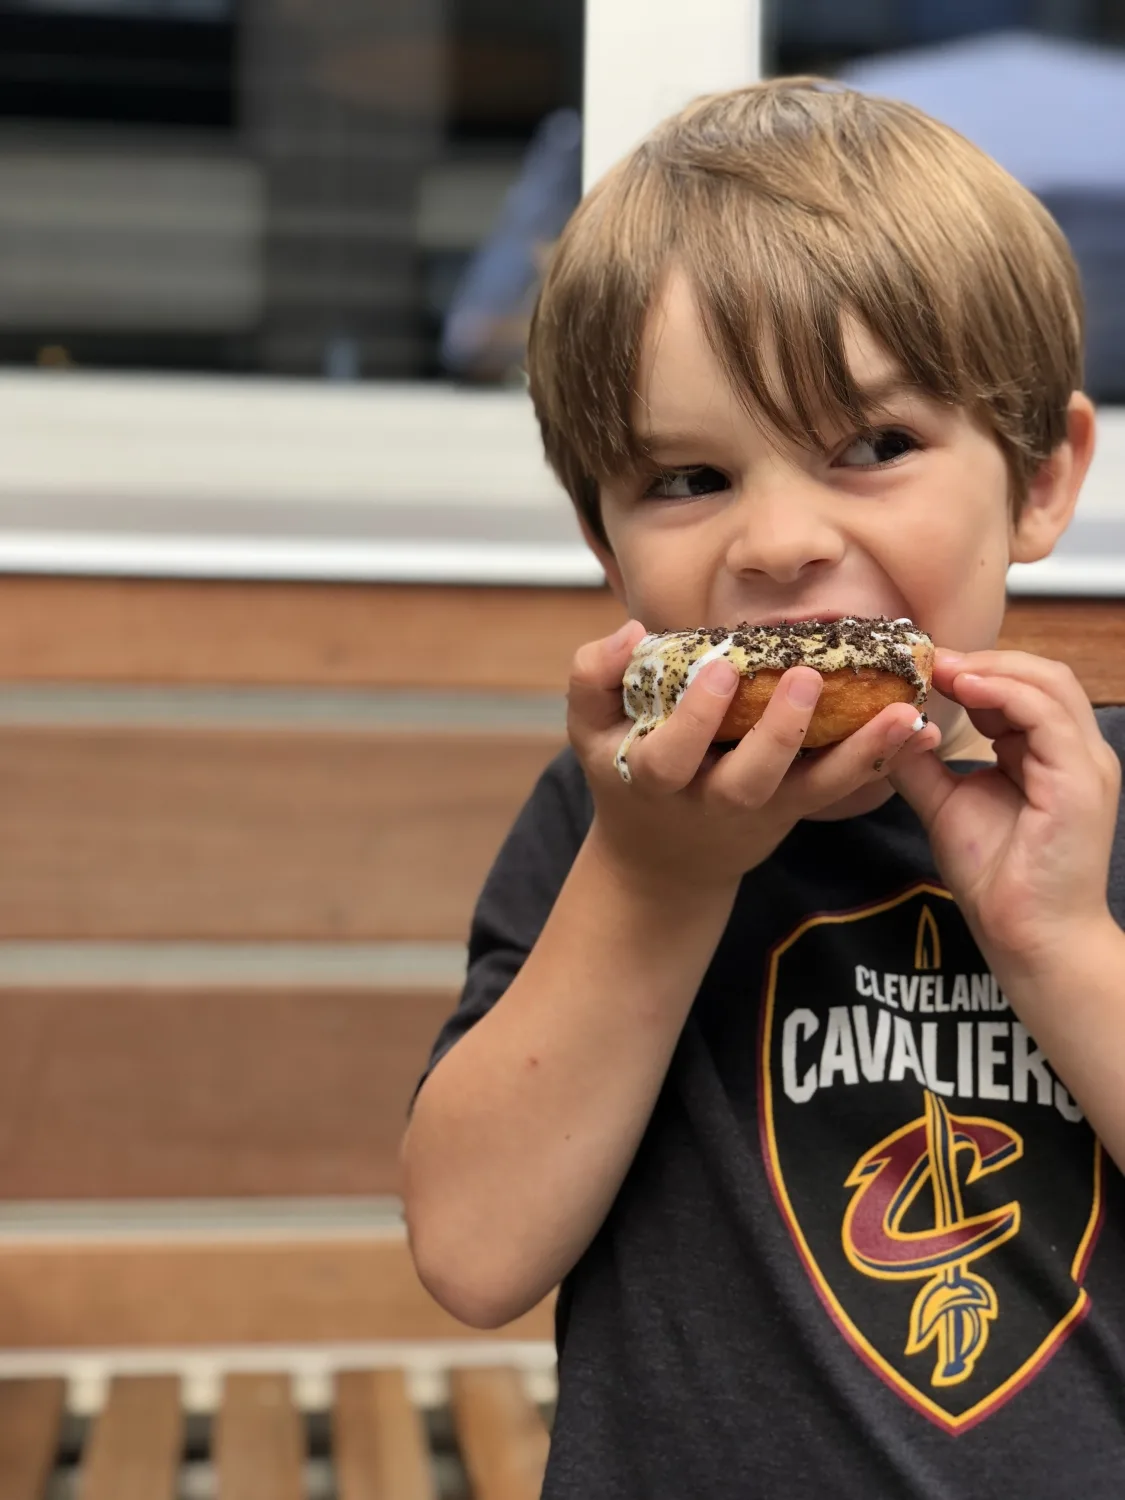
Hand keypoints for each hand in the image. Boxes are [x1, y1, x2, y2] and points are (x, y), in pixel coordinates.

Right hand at [568, 620, 940, 900]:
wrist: (664, 858)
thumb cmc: (626, 771)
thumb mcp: (591, 728)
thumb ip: (594, 676)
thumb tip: (630, 630)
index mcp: (653, 779)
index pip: (669, 758)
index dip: (694, 720)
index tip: (720, 672)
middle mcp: (710, 801)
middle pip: (746, 782)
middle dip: (778, 735)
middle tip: (809, 679)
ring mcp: (761, 809)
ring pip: (811, 792)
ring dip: (859, 754)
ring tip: (902, 715)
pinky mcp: (798, 807)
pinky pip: (843, 789)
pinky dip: (883, 762)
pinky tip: (924, 731)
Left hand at [889, 649, 1120, 973]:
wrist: (1027, 935)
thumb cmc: (996, 878)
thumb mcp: (945, 804)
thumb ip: (920, 764)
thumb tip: (883, 727)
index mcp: (1047, 752)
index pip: (1019, 687)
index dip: (973, 669)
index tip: (920, 665)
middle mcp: (1073, 750)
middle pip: (1040, 674)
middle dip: (983, 658)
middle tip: (928, 660)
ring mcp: (1084, 762)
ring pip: (1049, 683)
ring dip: (992, 667)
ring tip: (942, 669)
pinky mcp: (1081, 780)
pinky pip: (1047, 715)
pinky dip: (1005, 692)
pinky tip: (964, 688)